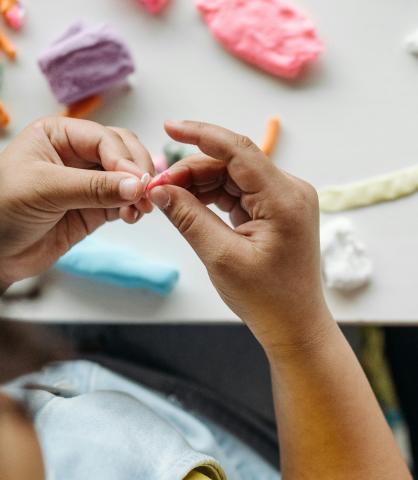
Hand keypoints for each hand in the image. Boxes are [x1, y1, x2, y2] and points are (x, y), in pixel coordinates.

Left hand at [0, 117, 153, 286]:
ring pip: (128, 177)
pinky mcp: (95, 208)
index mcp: (58, 135)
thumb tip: (136, 186)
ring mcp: (88, 182)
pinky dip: (133, 208)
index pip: (104, 138)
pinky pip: (124, 202)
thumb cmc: (3, 209)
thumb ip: (93, 187)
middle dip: (137, 171)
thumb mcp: (45, 189)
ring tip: (140, 209)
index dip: (124, 159)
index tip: (138, 181)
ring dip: (139, 192)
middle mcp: (76, 154)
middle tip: (145, 193)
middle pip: (123, 152)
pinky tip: (131, 217)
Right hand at [148, 121, 330, 351]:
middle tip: (159, 188)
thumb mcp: (221, 257)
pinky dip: (213, 197)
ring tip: (170, 200)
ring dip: (200, 184)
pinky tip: (190, 205)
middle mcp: (289, 191)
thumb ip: (189, 218)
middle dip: (192, 171)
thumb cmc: (266, 298)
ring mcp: (283, 200)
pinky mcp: (275, 211)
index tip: (170, 126)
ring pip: (233, 177)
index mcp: (284, 198)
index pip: (239, 151)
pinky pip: (239, 193)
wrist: (294, 325)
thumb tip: (160, 189)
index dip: (201, 134)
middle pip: (233, 164)